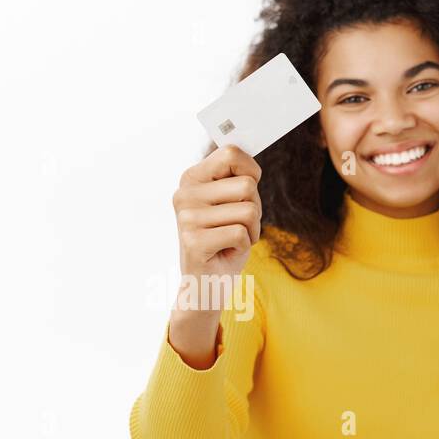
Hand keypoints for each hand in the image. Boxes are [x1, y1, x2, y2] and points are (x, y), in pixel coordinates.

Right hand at [173, 144, 262, 289]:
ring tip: (231, 240)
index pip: (231, 153)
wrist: (205, 285)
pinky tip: (226, 252)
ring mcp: (187, 218)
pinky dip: (244, 246)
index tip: (245, 192)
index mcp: (191, 178)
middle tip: (236, 225)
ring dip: (251, 229)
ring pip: (249, 210)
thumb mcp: (230, 203)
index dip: (251, 172)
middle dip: (254, 208)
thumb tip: (249, 159)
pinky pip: (241, 233)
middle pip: (247, 185)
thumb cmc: (224, 241)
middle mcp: (184, 194)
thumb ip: (236, 178)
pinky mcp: (194, 242)